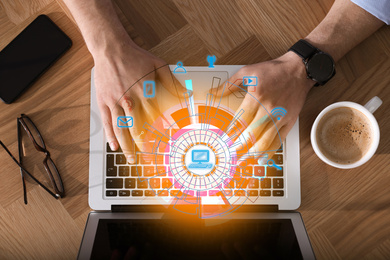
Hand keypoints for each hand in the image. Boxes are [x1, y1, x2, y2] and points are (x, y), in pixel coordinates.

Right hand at [93, 40, 180, 162]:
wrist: (111, 48)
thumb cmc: (135, 56)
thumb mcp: (158, 65)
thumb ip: (172, 82)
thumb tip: (186, 94)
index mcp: (145, 93)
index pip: (156, 119)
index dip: (161, 134)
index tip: (166, 146)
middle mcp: (130, 101)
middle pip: (138, 129)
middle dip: (145, 146)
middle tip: (149, 160)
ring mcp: (115, 103)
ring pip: (122, 130)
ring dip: (127, 147)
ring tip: (131, 160)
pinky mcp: (104, 102)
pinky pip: (107, 122)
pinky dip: (110, 136)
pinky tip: (114, 147)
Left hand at [212, 52, 313, 161]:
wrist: (299, 70)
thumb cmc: (273, 70)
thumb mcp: (248, 71)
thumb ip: (229, 84)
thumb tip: (213, 93)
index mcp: (257, 96)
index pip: (241, 120)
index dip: (231, 133)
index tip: (224, 140)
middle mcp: (269, 108)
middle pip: (251, 133)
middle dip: (239, 146)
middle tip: (230, 154)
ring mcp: (280, 116)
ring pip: (265, 140)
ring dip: (253, 152)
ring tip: (243, 159)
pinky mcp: (289, 121)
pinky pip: (279, 140)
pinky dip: (270, 151)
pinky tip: (262, 158)